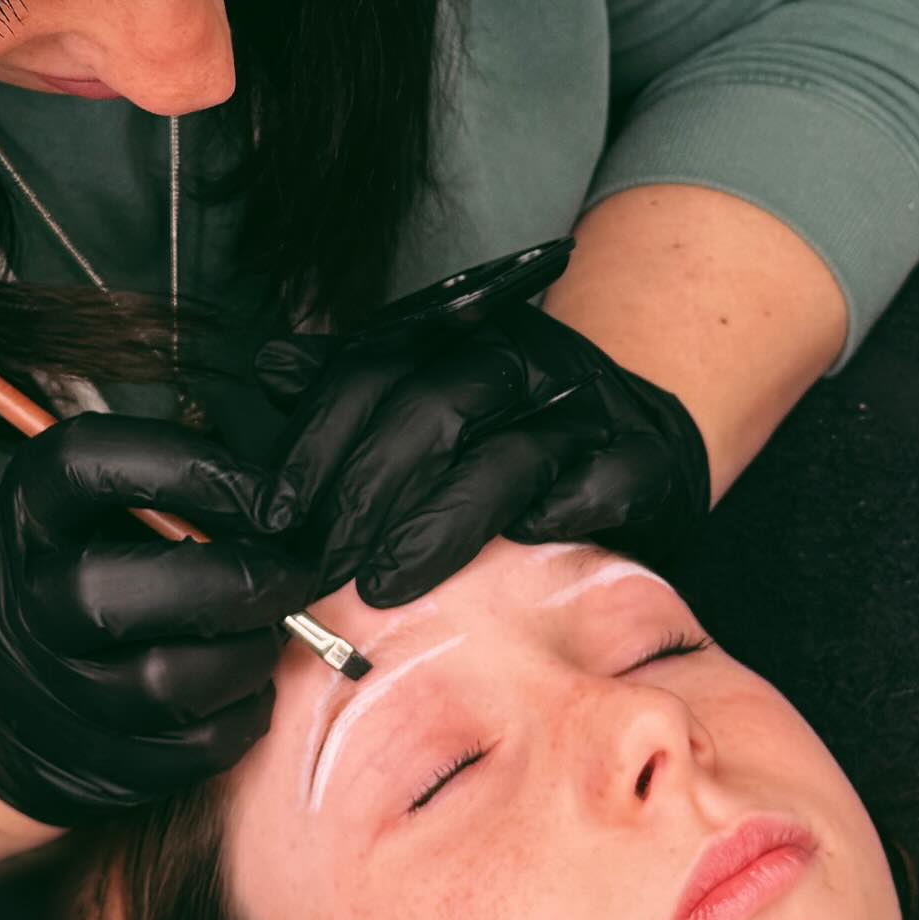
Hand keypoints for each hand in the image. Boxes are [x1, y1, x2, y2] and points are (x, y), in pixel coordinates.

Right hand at [0, 415, 314, 826]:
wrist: (9, 705)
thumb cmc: (80, 577)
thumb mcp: (85, 511)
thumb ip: (162, 491)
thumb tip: (276, 501)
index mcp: (23, 517)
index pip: (84, 464)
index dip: (193, 470)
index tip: (271, 495)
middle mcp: (23, 604)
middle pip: (110, 595)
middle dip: (231, 583)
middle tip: (292, 576)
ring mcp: (52, 694)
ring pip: (164, 684)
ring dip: (248, 654)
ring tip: (272, 631)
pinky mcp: (98, 765)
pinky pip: (194, 747)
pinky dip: (245, 713)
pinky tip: (251, 683)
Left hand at [252, 303, 710, 609]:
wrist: (639, 433)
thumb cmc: (514, 426)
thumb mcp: (433, 390)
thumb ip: (355, 383)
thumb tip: (274, 367)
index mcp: (463, 334)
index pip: (375, 368)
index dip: (318, 438)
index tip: (277, 513)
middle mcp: (526, 360)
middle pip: (435, 409)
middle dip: (367, 492)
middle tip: (322, 564)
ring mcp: (589, 410)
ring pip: (508, 457)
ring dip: (440, 526)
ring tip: (386, 585)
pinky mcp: (645, 460)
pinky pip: (604, 484)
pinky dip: (562, 512)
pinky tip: (520, 545)